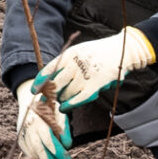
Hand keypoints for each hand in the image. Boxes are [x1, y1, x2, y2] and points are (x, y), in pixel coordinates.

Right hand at [15, 80, 70, 158]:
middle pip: (39, 151)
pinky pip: (29, 155)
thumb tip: (68, 146)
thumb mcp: (60, 113)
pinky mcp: (20, 141)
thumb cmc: (49, 107)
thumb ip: (64, 129)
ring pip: (33, 156)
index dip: (59, 153)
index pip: (48, 140)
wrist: (29, 100)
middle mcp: (27, 129)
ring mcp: (22, 135)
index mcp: (37, 120)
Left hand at [39, 27, 154, 109]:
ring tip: (62, 100)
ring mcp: (85, 75)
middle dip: (50, 93)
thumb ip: (66, 63)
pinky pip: (79, 98)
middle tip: (49, 99)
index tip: (34, 90)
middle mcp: (75, 64)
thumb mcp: (79, 52)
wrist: (123, 50)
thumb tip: (51, 78)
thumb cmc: (99, 52)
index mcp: (69, 54)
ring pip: (66, 93)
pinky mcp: (96, 84)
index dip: (40, 82)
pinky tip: (64, 108)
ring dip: (62, 99)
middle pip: (55, 84)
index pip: (49, 70)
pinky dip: (70, 104)